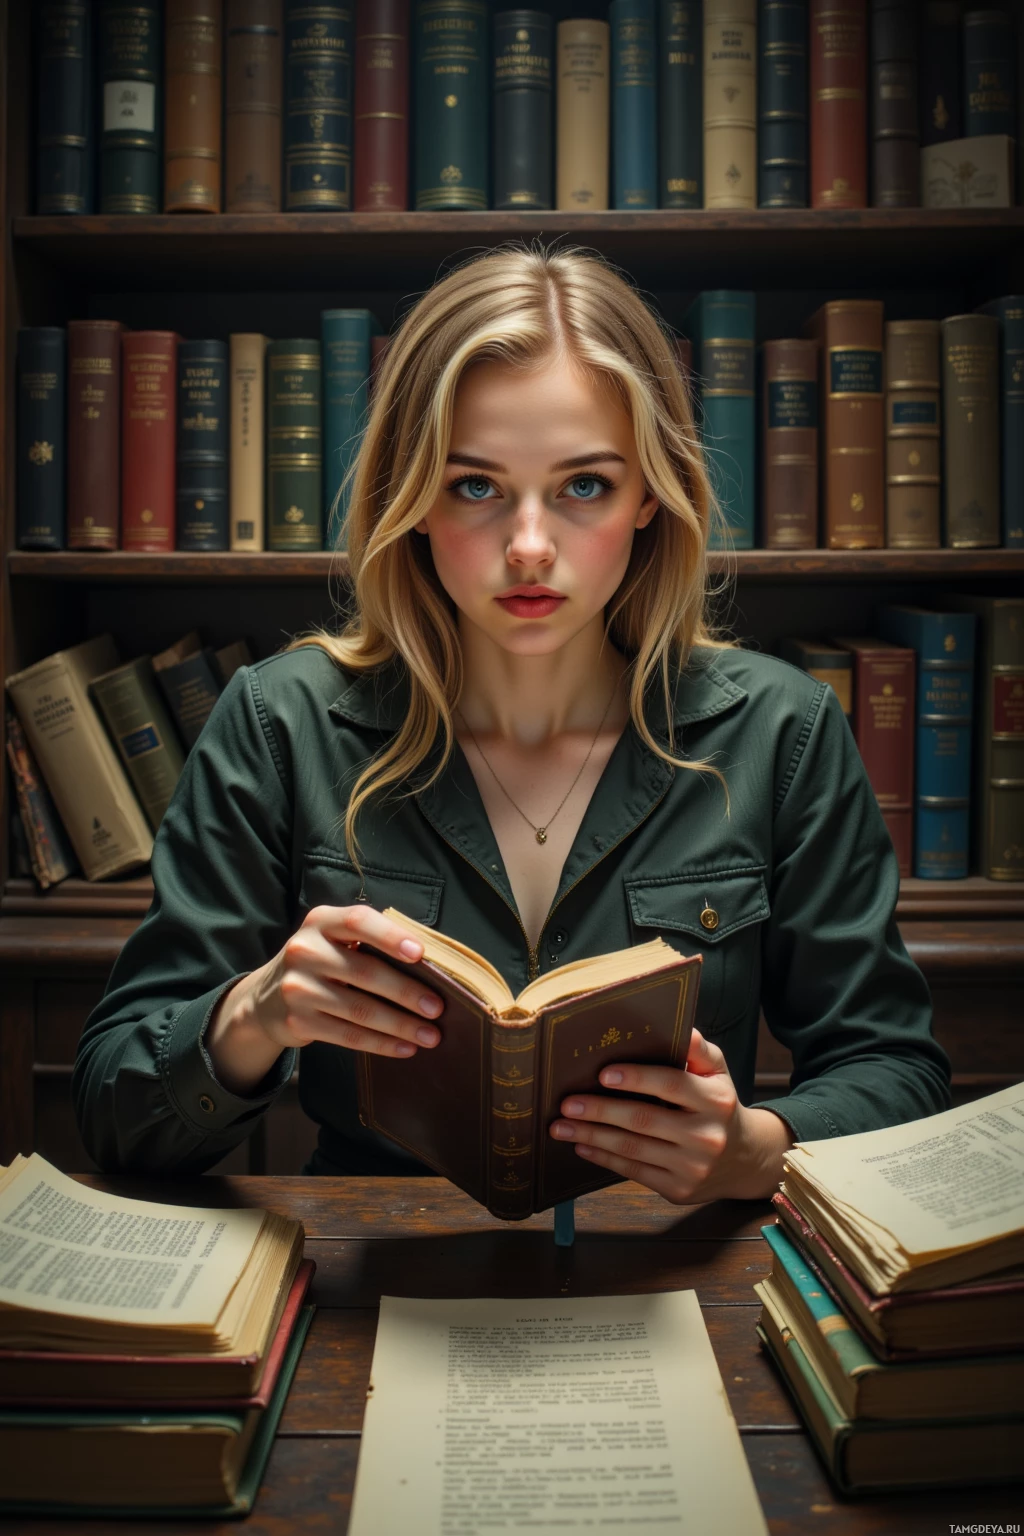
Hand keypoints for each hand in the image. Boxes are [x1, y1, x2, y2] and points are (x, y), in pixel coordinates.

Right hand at [206, 904, 445, 1095]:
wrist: (265, 999)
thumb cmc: (319, 963)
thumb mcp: (333, 939)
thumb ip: (368, 941)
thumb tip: (428, 962)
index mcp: (321, 922)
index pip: (358, 922)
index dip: (390, 936)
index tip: (420, 954)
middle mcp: (305, 951)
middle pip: (365, 972)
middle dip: (407, 992)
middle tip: (437, 1008)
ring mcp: (299, 989)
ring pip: (360, 1010)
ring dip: (400, 1025)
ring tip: (431, 1035)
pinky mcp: (299, 1022)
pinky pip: (348, 1035)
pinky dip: (381, 1044)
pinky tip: (405, 1048)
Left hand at [547, 1029, 793, 1202]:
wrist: (744, 1159)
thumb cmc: (718, 1106)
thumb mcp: (717, 1074)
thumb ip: (698, 1050)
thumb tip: (682, 1028)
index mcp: (716, 1101)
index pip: (672, 1085)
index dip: (637, 1079)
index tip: (603, 1074)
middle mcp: (707, 1136)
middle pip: (644, 1120)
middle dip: (600, 1111)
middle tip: (566, 1103)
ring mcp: (693, 1167)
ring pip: (633, 1148)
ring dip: (592, 1136)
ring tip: (561, 1126)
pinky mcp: (679, 1190)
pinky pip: (634, 1171)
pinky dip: (604, 1158)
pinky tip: (583, 1145)